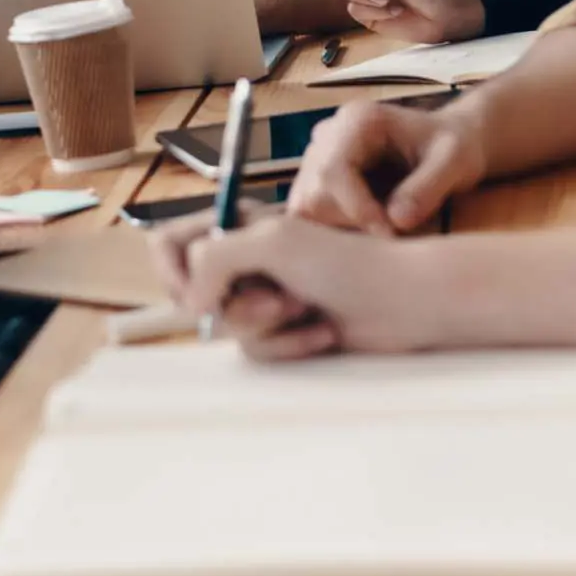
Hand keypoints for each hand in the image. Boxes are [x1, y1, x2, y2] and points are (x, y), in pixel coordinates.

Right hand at [151, 210, 442, 359]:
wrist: (406, 300)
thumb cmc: (348, 262)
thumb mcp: (271, 242)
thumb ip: (212, 259)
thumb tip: (191, 302)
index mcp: (238, 226)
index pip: (169, 243)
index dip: (170, 270)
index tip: (191, 292)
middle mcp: (247, 260)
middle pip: (195, 293)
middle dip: (235, 303)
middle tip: (273, 297)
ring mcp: (265, 296)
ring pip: (228, 326)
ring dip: (267, 324)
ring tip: (305, 308)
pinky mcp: (286, 331)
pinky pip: (259, 350)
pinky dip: (289, 344)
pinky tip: (322, 331)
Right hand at [285, 98, 487, 235]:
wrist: (450, 142)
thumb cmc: (456, 146)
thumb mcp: (455, 162)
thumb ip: (428, 188)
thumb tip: (396, 221)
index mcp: (358, 121)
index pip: (332, 171)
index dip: (356, 208)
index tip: (390, 232)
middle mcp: (328, 133)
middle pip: (313, 191)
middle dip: (350, 219)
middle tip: (391, 231)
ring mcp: (318, 154)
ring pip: (305, 203)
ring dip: (340, 224)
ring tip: (381, 224)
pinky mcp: (316, 174)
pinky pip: (310, 208)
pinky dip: (335, 224)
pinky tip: (368, 221)